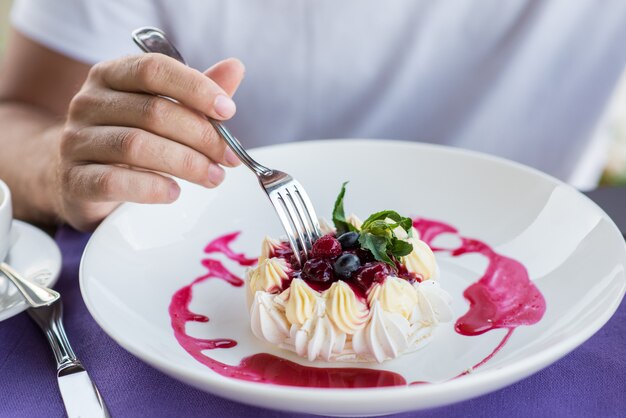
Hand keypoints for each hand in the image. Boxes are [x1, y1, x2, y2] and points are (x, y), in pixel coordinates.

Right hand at [56, 54, 244, 230]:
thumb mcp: (162, 110)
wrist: (78, 178)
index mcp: (111, 75)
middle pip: (152, 112)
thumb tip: (235, 67)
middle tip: (228, 158)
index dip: (194, 87)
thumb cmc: (129, 138)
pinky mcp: (74, 179)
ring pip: (135, 146)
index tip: (227, 111)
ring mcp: (76, 141)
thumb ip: (196, 93)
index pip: (153, 69)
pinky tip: (174, 192)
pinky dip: (150, 188)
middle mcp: (88, 102)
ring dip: (185, 163)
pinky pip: (113, 181)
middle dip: (200, 136)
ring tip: (213, 177)